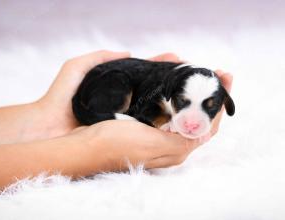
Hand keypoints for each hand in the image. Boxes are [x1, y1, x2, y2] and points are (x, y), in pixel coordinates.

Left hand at [36, 50, 182, 138]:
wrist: (48, 126)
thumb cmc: (60, 95)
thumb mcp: (78, 67)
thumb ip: (100, 57)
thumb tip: (129, 52)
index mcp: (115, 83)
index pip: (143, 70)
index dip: (159, 65)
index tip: (177, 60)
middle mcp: (123, 99)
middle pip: (152, 87)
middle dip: (171, 80)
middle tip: (191, 76)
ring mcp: (124, 116)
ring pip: (152, 105)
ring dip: (171, 100)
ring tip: (190, 92)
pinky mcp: (122, 131)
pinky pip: (145, 125)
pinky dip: (160, 121)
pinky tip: (176, 117)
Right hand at [67, 68, 232, 170]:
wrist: (85, 145)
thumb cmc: (115, 145)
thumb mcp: (152, 144)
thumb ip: (182, 141)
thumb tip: (205, 130)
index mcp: (176, 150)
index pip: (207, 125)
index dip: (218, 102)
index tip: (224, 77)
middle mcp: (169, 143)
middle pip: (197, 117)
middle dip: (206, 94)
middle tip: (211, 72)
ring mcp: (157, 134)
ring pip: (182, 111)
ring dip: (190, 92)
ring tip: (194, 72)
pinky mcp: (144, 125)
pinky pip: (166, 108)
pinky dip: (173, 94)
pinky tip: (172, 83)